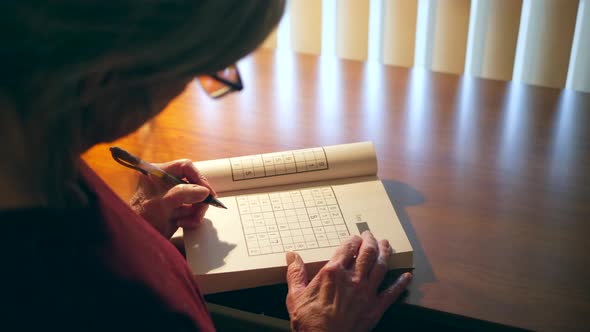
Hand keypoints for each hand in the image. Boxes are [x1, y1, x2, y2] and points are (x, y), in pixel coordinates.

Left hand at [129, 159, 215, 238]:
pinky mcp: (177, 208)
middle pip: (194, 183)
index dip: (198, 177)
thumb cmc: (140, 220)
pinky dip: (192, 218)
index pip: (184, 167)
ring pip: (197, 197)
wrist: (135, 240)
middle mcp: (166, 181)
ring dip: (196, 211)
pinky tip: (182, 223)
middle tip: (199, 211)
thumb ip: (182, 194)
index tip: (207, 192)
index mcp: (158, 173)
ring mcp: (173, 195)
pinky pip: (193, 209)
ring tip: (187, 221)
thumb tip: (204, 191)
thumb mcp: (161, 204)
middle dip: (198, 199)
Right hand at [285, 231, 411, 331]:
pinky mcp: (376, 307)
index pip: (347, 248)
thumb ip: (295, 273)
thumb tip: (291, 256)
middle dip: (371, 240)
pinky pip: (392, 292)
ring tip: (386, 245)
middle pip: (367, 252)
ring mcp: (367, 292)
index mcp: (333, 272)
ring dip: (385, 253)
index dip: (353, 240)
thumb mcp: (295, 295)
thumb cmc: (309, 322)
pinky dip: (401, 283)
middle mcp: (352, 278)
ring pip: (381, 266)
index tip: (354, 237)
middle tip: (371, 235)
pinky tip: (407, 276)